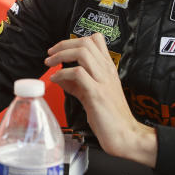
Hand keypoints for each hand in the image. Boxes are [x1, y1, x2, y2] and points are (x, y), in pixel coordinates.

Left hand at [45, 32, 156, 166]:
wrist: (125, 135)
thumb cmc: (111, 118)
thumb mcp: (92, 94)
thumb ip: (77, 84)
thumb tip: (60, 77)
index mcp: (108, 69)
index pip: (96, 40)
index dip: (75, 40)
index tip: (61, 48)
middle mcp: (106, 71)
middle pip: (85, 42)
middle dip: (63, 44)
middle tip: (50, 53)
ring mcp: (103, 81)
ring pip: (82, 53)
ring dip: (61, 55)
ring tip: (50, 63)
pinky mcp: (97, 94)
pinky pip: (78, 74)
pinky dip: (62, 74)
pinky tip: (55, 80)